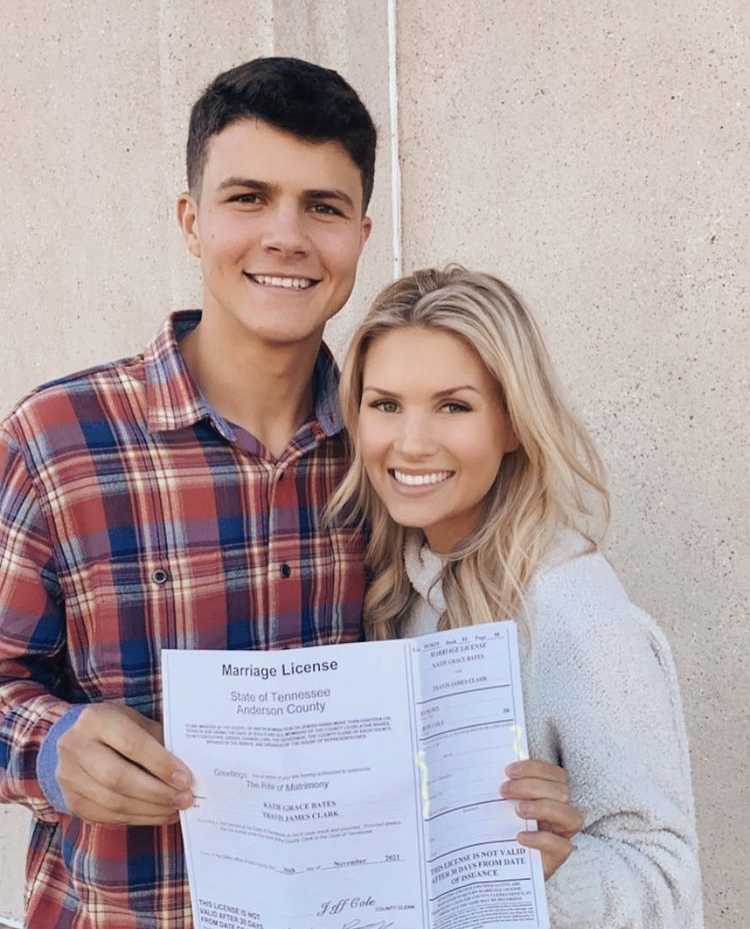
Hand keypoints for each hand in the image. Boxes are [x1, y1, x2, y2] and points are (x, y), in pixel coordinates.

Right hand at [56, 703, 192, 825]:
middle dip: (157, 792)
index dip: (160, 764)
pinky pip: (107, 817)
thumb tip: (189, 768)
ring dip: (150, 810)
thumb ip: (158, 740)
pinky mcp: (71, 801)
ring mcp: (68, 777)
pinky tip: (158, 814)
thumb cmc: (117, 728)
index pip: (131, 744)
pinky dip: (137, 819)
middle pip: (118, 778)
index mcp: (95, 719)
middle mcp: (75, 747)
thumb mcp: (136, 722)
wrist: (78, 740)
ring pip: (113, 802)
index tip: (185, 778)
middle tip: (184, 798)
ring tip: (175, 808)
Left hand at [500, 759, 581, 878]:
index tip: (509, 771)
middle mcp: (560, 812)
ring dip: (542, 808)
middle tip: (504, 790)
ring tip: (517, 811)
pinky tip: (520, 837)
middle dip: (531, 786)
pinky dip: (541, 838)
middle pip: (561, 791)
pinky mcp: (557, 857)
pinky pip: (562, 847)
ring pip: (571, 816)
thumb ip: (502, 789)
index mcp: (549, 794)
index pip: (554, 774)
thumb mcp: (499, 805)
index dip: (534, 768)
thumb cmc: (500, 828)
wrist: (497, 866)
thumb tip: (486, 770)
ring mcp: (561, 835)